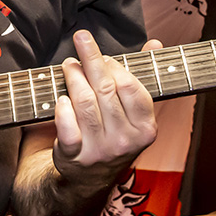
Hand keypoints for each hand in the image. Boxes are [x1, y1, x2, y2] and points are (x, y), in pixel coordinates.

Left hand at [53, 30, 160, 186]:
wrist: (91, 176)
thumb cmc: (113, 132)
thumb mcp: (133, 111)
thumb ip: (142, 75)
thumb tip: (154, 43)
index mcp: (145, 128)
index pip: (130, 86)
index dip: (115, 66)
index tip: (104, 56)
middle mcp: (125, 140)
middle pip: (105, 89)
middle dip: (91, 60)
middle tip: (81, 39)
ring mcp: (100, 149)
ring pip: (84, 102)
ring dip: (74, 77)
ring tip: (69, 65)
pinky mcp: (74, 156)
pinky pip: (67, 126)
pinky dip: (62, 108)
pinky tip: (61, 98)